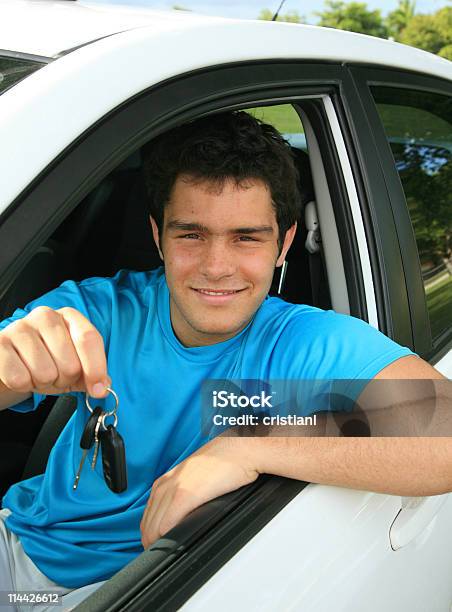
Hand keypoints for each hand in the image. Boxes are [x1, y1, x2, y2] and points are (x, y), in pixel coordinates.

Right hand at [0, 306, 110, 398]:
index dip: (96, 368)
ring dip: (42, 383)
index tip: (98, 390)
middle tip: (54, 375)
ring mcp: (20, 327)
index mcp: (69, 317)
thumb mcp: (73, 366)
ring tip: (35, 373)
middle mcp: (45, 316)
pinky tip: (20, 373)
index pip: (89, 339)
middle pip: (70, 363)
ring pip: (45, 373)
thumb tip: (103, 386)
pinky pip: (20, 378)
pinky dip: (23, 385)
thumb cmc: (45, 361)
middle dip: (64, 380)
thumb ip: (92, 374)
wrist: (9, 362)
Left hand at [140, 437, 258, 547]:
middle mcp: (167, 483)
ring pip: (153, 526)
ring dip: (156, 542)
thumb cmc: (225, 463)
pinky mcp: (185, 494)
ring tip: (164, 554)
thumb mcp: (197, 477)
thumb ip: (185, 493)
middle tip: (160, 555)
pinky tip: (171, 545)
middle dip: (151, 541)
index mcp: (168, 479)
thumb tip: (183, 516)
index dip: (150, 532)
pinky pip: (166, 523)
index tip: (158, 543)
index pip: (148, 513)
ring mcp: (175, 488)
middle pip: (147, 522)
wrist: (240, 450)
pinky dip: (166, 538)